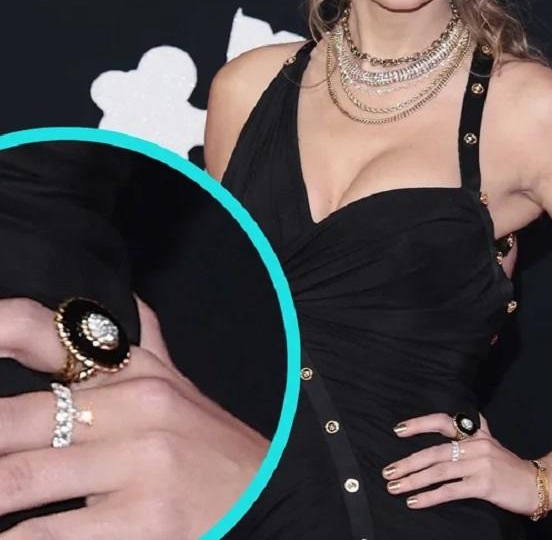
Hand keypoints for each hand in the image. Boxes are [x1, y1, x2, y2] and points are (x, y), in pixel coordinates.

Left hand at [0, 296, 269, 538]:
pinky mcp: (144, 519)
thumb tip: (127, 295)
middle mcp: (136, 404)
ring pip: (15, 479)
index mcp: (134, 369)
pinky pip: (45, 534)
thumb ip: (147, 342)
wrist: (267, 494)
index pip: (42, 332)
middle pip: (11, 420)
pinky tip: (9, 530)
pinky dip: (14, 535)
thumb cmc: (209, 443)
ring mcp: (141, 460)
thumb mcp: (179, 384)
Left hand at [383, 411, 551, 515]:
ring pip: (438, 471)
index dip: (420, 424)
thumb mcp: (493, 442)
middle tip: (388, 471)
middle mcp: (476, 445)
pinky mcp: (484, 485)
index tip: (398, 430)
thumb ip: (476, 431)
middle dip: (408, 461)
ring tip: (395, 487)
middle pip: (434, 451)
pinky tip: (415, 501)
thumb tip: (461, 421)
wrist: (539, 484)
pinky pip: (450, 491)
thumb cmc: (510, 466)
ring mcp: (480, 464)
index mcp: (476, 434)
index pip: (443, 422)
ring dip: (413, 480)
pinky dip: (430, 497)